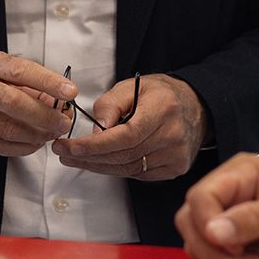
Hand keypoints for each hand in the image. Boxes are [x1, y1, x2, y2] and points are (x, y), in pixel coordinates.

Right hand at [0, 48, 76, 156]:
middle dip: (45, 115)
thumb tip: (55, 99)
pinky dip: (21, 147)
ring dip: (36, 134)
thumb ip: (21, 81)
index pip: (21, 70)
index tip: (70, 92)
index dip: (48, 82)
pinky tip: (33, 144)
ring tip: (50, 134)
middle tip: (63, 122)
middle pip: (15, 103)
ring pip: (9, 128)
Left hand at [51, 73, 207, 180]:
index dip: (95, 145)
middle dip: (89, 156)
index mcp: (163, 110)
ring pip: (128, 168)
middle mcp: (173, 136)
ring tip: (74, 158)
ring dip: (98, 166)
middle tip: (63, 152)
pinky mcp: (175, 168)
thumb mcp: (133, 85)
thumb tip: (96, 128)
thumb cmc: (161, 94)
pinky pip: (138, 173)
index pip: (125, 135)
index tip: (70, 147)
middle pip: (124, 155)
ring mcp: (176, 155)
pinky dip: (116, 168)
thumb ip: (111, 102)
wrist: (196, 107)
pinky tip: (99, 162)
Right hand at [173, 153, 258, 258]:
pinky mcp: (232, 242)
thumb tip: (213, 230)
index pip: (201, 197)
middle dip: (213, 251)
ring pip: (197, 241)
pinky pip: (210, 257)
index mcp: (240, 173)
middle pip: (191, 221)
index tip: (233, 248)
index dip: (208, 226)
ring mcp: (228, 218)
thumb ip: (253, 220)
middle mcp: (229, 193)